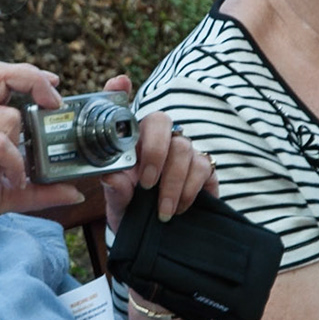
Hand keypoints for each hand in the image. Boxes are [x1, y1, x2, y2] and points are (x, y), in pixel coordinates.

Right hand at [0, 61, 83, 238]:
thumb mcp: (7, 195)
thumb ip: (39, 190)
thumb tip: (74, 192)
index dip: (29, 75)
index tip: (53, 87)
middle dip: (33, 79)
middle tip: (55, 104)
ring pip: (6, 114)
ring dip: (20, 148)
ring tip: (15, 177)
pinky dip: (12, 162)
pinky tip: (11, 181)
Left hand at [99, 76, 215, 233]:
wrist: (155, 236)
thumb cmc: (131, 210)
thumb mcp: (117, 202)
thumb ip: (115, 189)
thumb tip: (113, 176)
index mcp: (132, 140)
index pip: (126, 108)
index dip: (121, 91)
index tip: (119, 83)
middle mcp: (159, 138)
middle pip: (162, 121)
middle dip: (155, 152)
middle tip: (147, 184)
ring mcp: (184, 151)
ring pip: (183, 148)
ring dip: (172, 183)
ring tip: (162, 211)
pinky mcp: (205, 168)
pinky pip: (202, 167)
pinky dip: (188, 190)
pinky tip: (178, 208)